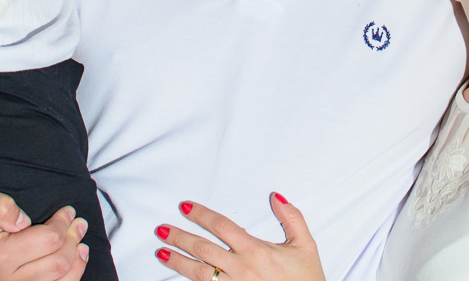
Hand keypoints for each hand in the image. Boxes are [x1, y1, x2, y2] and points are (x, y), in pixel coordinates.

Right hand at [0, 188, 89, 280]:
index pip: (49, 240)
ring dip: (76, 261)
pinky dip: (68, 277)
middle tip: (78, 222)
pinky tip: (74, 263)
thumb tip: (24, 219)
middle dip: (74, 239)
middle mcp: (7, 279)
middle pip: (58, 262)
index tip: (67, 210)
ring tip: (81, 242)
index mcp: (0, 255)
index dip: (64, 222)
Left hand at [154, 193, 325, 280]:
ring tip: (161, 253)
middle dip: (179, 238)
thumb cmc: (307, 280)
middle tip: (161, 229)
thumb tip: (276, 196)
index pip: (222, 226)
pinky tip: (178, 278)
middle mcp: (242, 269)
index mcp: (256, 251)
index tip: (184, 207)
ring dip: (178, 262)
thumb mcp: (306, 246)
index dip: (201, 215)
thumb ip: (292, 218)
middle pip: (203, 249)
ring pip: (199, 273)